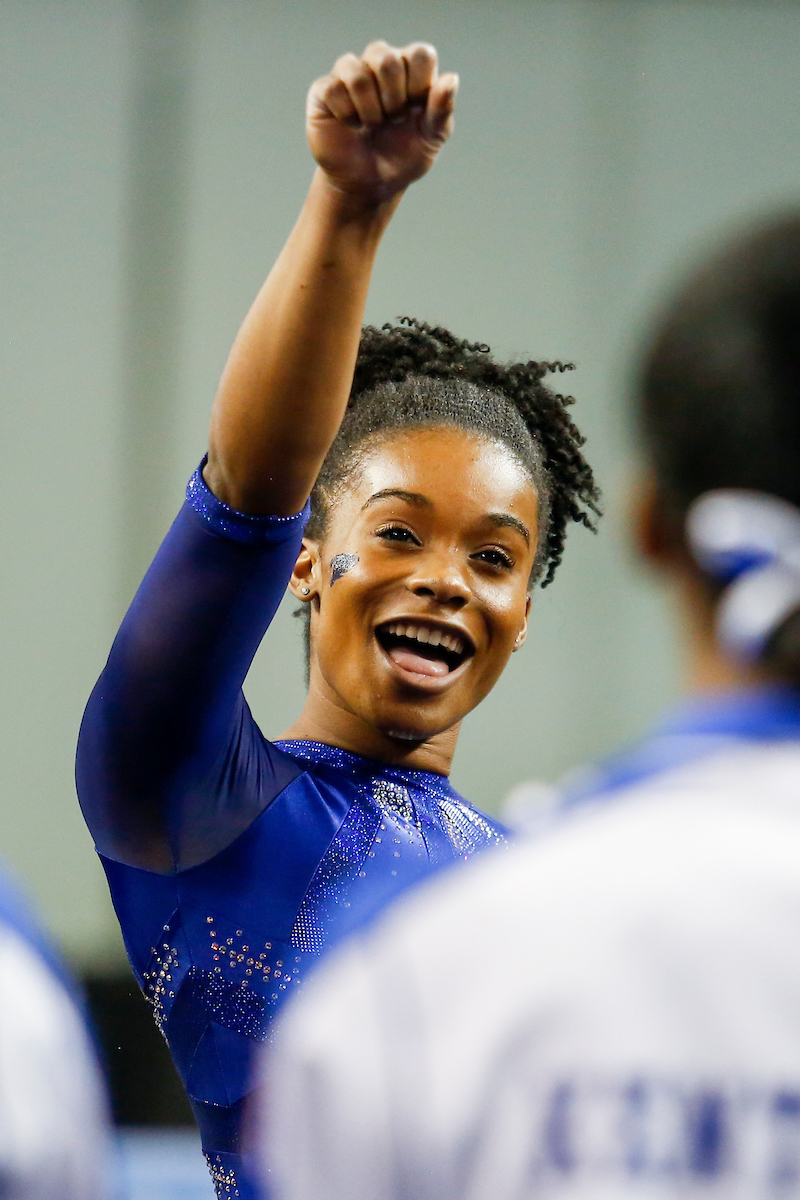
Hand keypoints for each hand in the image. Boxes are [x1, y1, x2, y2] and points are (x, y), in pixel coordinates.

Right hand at [306, 41, 457, 205]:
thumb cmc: (403, 156)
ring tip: (371, 125)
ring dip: (369, 109)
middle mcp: (379, 64)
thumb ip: (442, 109)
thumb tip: (451, 79)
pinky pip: (333, 89)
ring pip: (356, 72)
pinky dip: (346, 114)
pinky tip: (351, 126)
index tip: (416, 111)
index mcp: (410, 69)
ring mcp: (350, 74)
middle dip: (393, 99)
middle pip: (386, 58)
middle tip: (393, 121)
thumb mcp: (431, 138)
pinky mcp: (324, 90)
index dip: (419, 85)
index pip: (419, 54)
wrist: (369, 184)